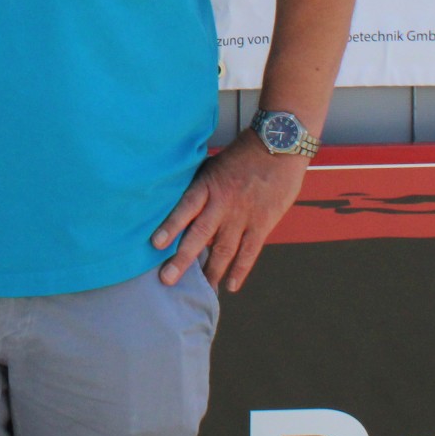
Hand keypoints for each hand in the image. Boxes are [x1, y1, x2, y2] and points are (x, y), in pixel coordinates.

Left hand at [151, 135, 309, 291]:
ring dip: (211, 271)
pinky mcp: (263, 223)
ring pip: (224, 249)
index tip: (155, 244)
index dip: (170, 226)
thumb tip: (179, 205)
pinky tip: (231, 285)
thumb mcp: (214, 165)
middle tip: (168, 280)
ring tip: (200, 290)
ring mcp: (244, 215)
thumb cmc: (243, 154)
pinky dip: (240, 269)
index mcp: (208, 185)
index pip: (185, 208)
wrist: (279, 145)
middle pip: (200, 235)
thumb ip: (200, 186)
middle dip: (182, 260)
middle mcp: (223, 203)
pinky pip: (250, 251)